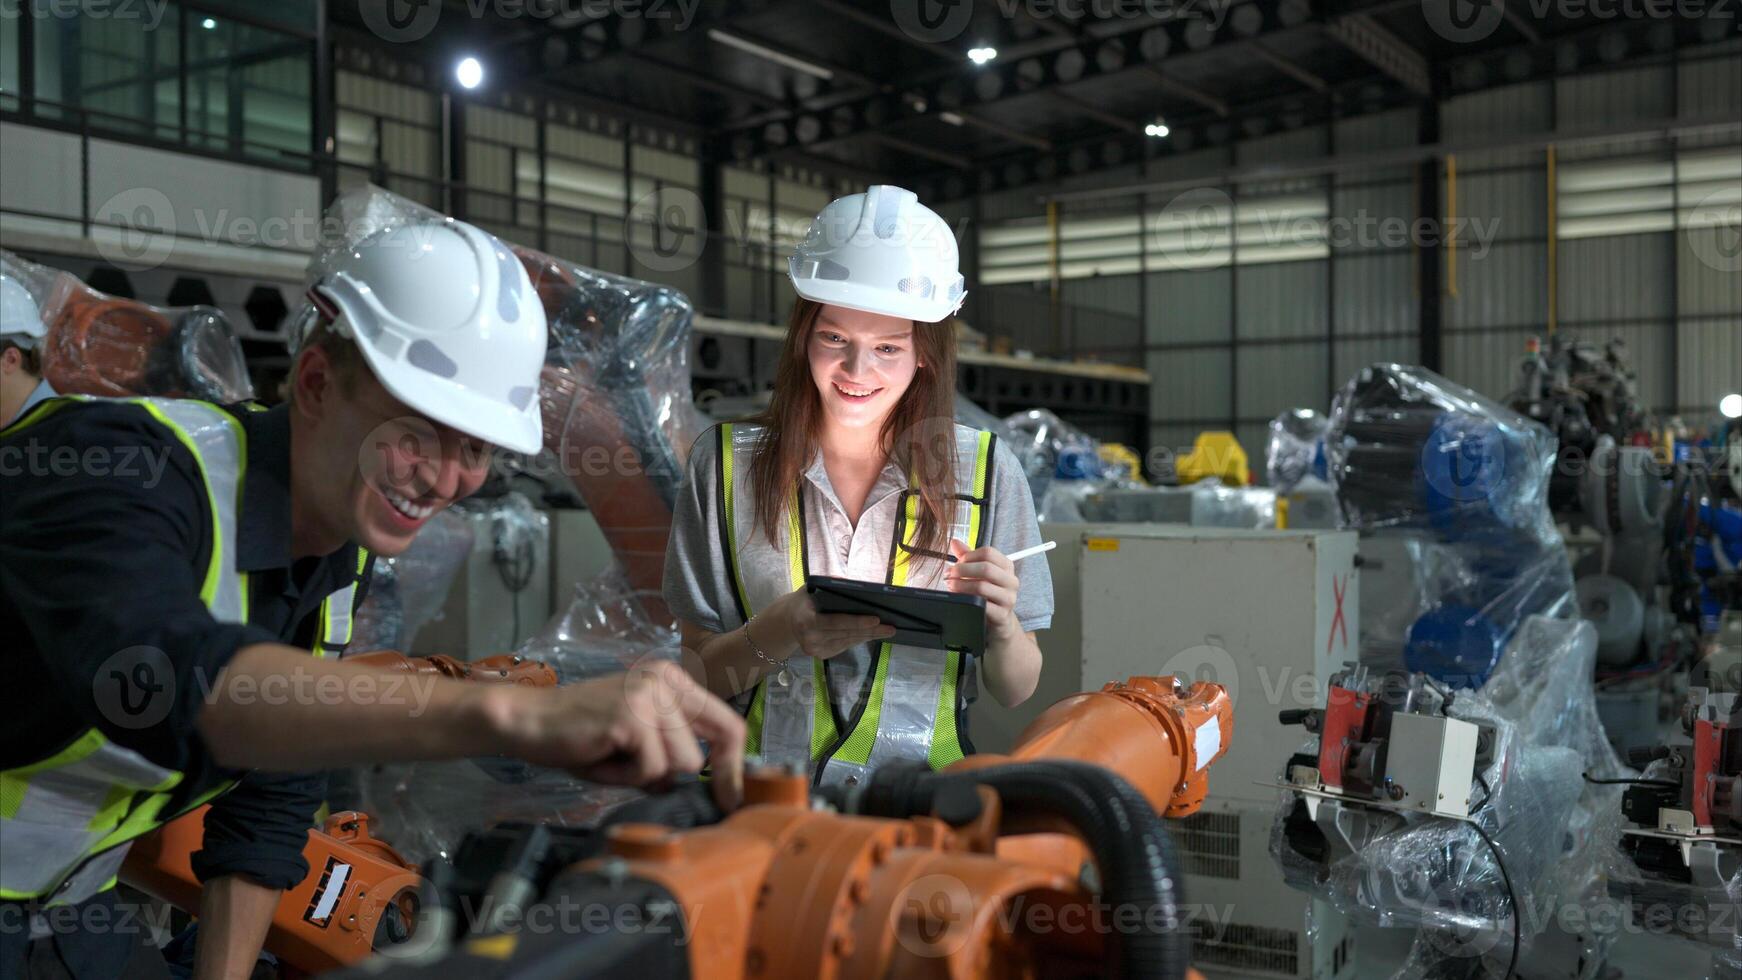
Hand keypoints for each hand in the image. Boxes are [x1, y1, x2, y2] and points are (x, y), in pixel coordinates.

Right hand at [488, 660, 745, 809]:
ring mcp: (650, 695)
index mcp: (674, 682)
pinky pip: (651, 769)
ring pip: (679, 764)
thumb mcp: (638, 741)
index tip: (730, 799)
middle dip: (672, 776)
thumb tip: (714, 788)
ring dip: (643, 775)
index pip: (727, 724)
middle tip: (631, 772)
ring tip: (611, 759)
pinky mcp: (632, 716)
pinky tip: (601, 757)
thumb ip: (674, 754)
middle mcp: (667, 681)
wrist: (528, 722)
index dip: (734, 767)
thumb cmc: (580, 737)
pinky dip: (625, 776)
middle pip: (701, 753)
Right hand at [766, 588, 895, 659]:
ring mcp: (815, 651)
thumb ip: (828, 586)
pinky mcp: (820, 656)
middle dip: (870, 631)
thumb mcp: (810, 588)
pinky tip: (871, 634)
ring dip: (868, 636)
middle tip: (891, 627)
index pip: (836, 622)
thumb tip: (851, 584)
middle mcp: (809, 639)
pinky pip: (844, 647)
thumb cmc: (803, 601)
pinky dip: (858, 639)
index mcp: (806, 621)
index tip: (876, 619)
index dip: (857, 622)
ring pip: (847, 642)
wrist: (786, 621)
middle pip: (846, 634)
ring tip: (886, 631)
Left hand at [945, 539, 1021, 641]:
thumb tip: (954, 542)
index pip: (988, 553)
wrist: (999, 621)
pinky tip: (959, 599)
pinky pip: (981, 605)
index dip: (968, 556)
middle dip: (962, 570)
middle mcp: (1011, 581)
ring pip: (982, 586)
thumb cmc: (988, 594)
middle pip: (986, 568)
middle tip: (949, 574)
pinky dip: (966, 600)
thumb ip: (967, 557)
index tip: (957, 562)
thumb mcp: (979, 573)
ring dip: (961, 585)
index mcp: (1007, 566)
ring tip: (951, 586)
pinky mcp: (1002, 615)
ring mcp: (1008, 599)